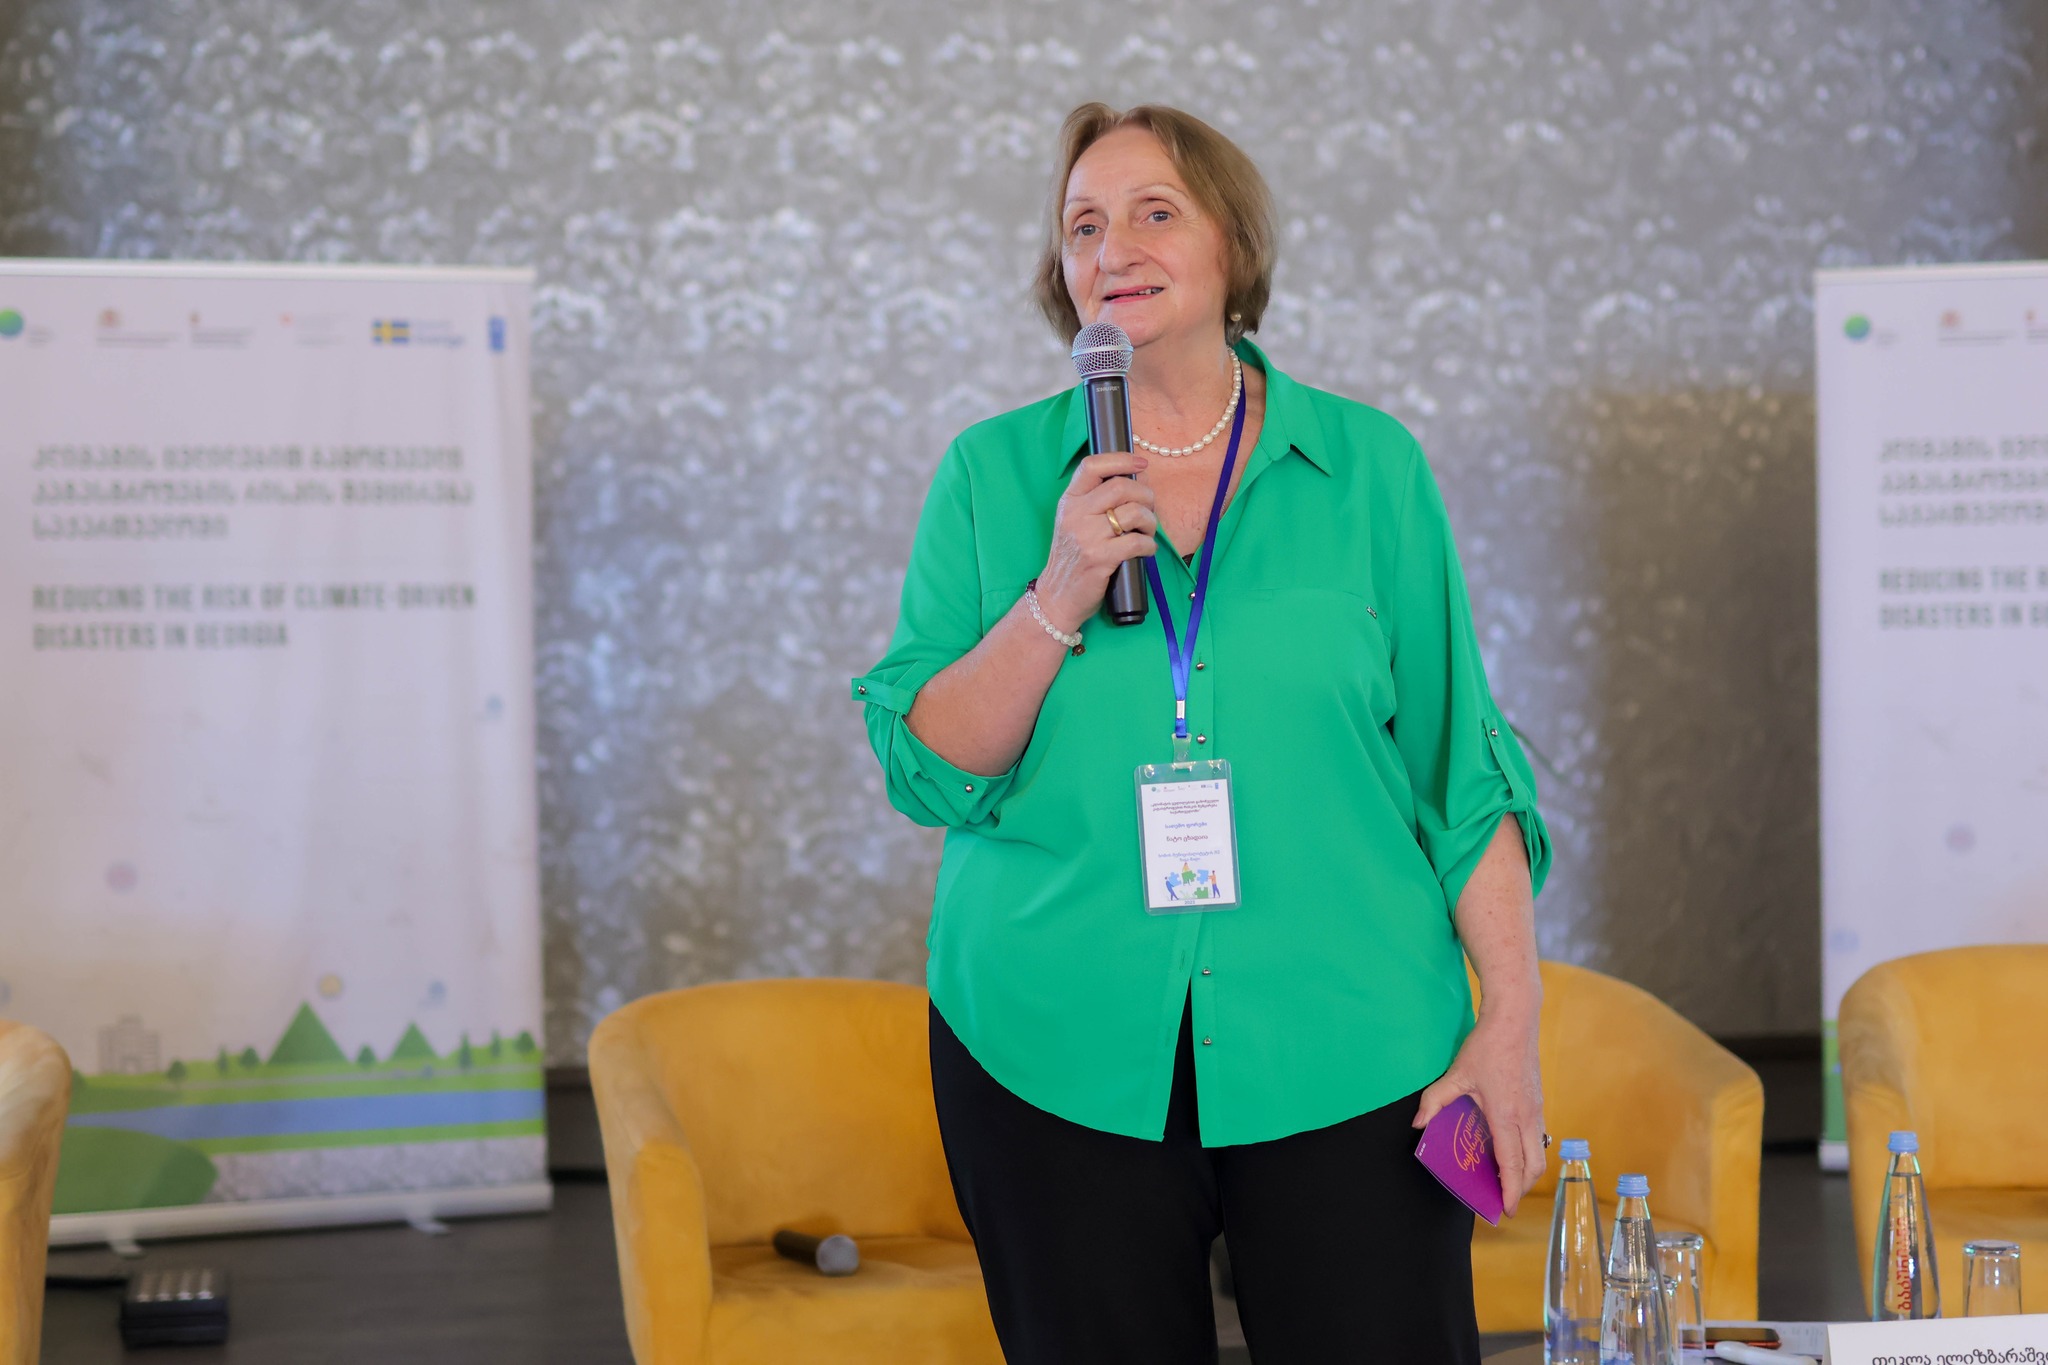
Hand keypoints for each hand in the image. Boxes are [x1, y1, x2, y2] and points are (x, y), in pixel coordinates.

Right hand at [1036, 452, 1158, 632]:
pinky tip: (1146, 551)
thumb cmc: (1072, 559)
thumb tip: (1138, 479)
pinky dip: (1149, 546)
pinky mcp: (1099, 558)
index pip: (1092, 466)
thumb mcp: (1075, 523)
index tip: (1141, 464)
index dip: (1120, 459)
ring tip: (1147, 533)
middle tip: (1149, 510)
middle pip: (1121, 487)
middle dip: (1146, 496)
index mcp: (1069, 501)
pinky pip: (1137, 542)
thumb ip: (1098, 501)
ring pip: (1134, 513)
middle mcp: (1075, 515)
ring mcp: (1087, 537)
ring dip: (1150, 522)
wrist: (1057, 596)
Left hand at [1412, 1006, 1544, 1217]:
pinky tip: (1511, 1151)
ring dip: (1526, 1172)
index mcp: (1506, 1114)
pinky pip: (1539, 1138)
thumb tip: (1418, 1125)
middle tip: (1502, 1200)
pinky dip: (1529, 1153)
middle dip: (1520, 1189)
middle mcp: (1527, 1117)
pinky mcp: (1539, 1102)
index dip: (1509, 1191)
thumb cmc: (1487, 1046)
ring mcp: (1537, 1110)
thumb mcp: (1456, 1073)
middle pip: (1532, 1166)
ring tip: (1506, 1181)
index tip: (1505, 1210)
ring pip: (1540, 1154)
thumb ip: (1435, 1101)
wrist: (1516, 1020)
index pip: (1511, 1163)